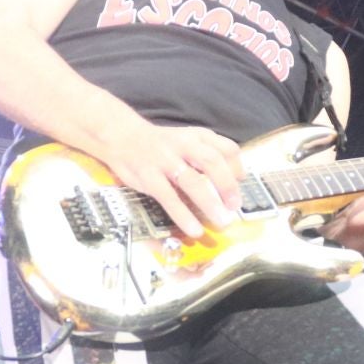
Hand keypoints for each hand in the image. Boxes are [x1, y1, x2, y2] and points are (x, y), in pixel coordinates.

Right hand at [96, 119, 242, 238]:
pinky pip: (169, 197)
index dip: (237, 168)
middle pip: (212, 162)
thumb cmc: (160, 144)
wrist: (121, 136)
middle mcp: (184, 145)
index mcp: (197, 137)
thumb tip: (235, 180)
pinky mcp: (149, 176)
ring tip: (221, 221)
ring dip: (210, 204)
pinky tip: (194, 228)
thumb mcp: (186, 140)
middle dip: (227, 186)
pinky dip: (183, 215)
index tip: (242, 185)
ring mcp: (165, 161)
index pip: (226, 148)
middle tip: (235, 207)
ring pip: (193, 182)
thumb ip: (208, 155)